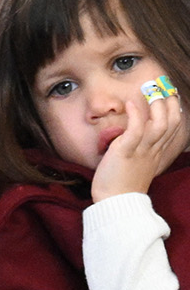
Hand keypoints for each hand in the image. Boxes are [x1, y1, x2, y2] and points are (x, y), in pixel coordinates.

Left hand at [91, 86, 186, 201]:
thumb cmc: (120, 185)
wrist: (115, 204)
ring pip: (161, 125)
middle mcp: (153, 150)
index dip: (173, 109)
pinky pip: (136, 130)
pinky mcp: (127, 152)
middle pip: (172, 122)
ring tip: (149, 89)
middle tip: (162, 85)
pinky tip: (129, 102)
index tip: (168, 94)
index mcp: (156, 153)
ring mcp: (142, 151)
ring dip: (157, 105)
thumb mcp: (136, 163)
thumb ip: (138, 148)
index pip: (173, 127)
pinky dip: (136, 114)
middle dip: (170, 101)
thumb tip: (132, 132)